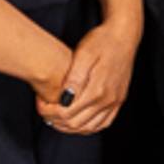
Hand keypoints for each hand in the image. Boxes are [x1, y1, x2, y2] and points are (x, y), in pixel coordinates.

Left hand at [46, 17, 139, 134]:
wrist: (124, 36)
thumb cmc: (102, 41)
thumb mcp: (84, 54)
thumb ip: (74, 77)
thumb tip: (64, 98)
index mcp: (98, 89)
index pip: (67, 113)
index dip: (48, 111)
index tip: (39, 102)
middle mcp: (108, 100)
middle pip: (75, 123)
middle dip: (55, 120)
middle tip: (44, 109)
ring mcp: (115, 102)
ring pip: (89, 128)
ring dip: (69, 127)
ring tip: (55, 117)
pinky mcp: (118, 101)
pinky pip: (103, 124)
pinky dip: (87, 127)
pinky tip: (76, 121)